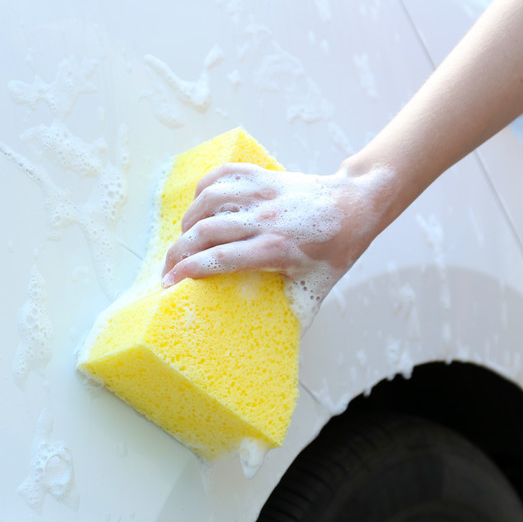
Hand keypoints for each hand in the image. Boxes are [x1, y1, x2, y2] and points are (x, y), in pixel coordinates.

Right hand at [161, 162, 395, 305]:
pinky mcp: (263, 177)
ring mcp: (262, 193)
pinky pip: (223, 175)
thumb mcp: (317, 288)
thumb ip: (295, 314)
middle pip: (205, 231)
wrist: (355, 205)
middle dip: (177, 252)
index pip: (220, 258)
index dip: (189, 270)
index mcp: (276, 248)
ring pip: (208, 200)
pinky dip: (203, 188)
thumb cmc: (336, 250)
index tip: (170, 284)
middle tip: (167, 270)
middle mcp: (265, 219)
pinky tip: (198, 205)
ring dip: (188, 221)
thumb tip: (277, 346)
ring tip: (184, 240)